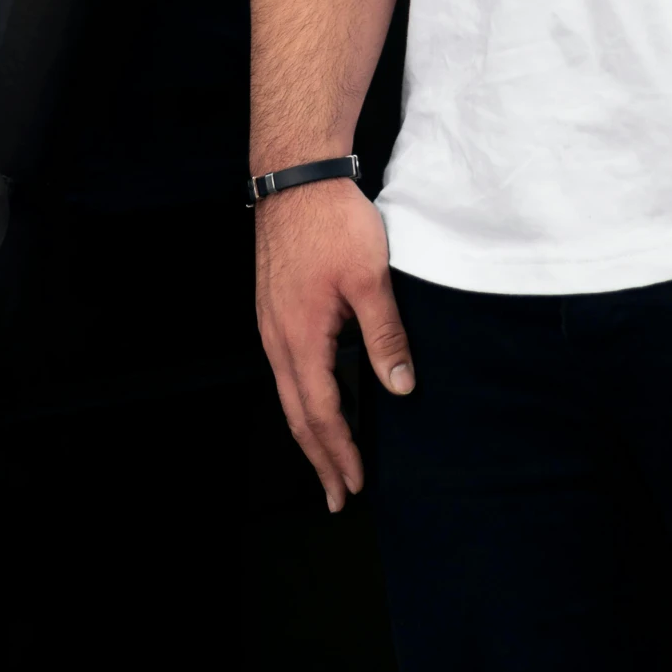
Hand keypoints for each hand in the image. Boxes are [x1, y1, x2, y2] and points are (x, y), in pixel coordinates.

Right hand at [255, 177, 413, 511]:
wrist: (295, 175)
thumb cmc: (332, 221)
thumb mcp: (370, 278)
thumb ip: (384, 335)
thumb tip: (400, 387)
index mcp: (301, 337)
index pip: (322, 412)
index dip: (339, 452)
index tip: (353, 484)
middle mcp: (277, 338)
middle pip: (297, 413)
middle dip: (319, 457)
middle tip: (337, 495)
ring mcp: (271, 322)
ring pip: (288, 392)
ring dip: (309, 429)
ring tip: (328, 457)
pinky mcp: (273, 306)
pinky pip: (285, 367)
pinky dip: (301, 396)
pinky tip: (316, 397)